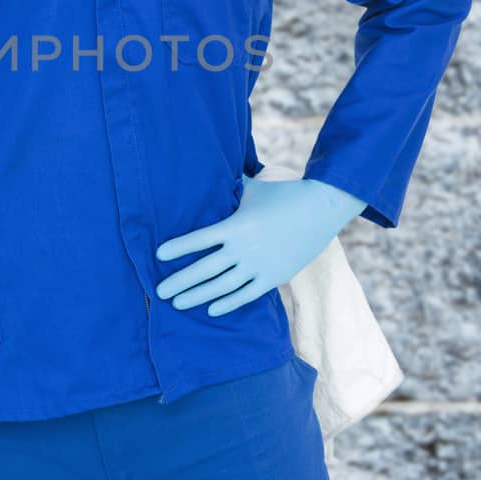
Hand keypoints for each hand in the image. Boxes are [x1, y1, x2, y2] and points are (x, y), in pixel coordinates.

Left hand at [155, 173, 366, 317]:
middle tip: (159, 292)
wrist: (321, 210)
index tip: (159, 255)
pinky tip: (211, 310)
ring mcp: (258, 266)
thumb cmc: (283, 195)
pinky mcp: (273, 277)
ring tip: (178, 303)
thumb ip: (230, 186)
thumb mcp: (252, 188)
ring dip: (197, 296)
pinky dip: (228, 303)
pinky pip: (246, 295)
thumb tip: (211, 169)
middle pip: (204, 269)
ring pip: (221, 287)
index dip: (178, 248)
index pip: (199, 240)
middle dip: (180, 281)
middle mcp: (244, 249)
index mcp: (235, 226)